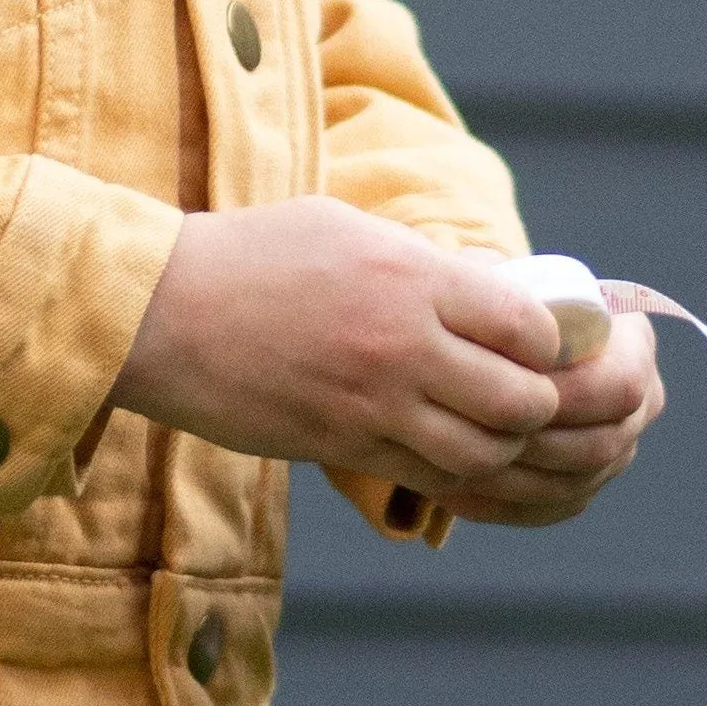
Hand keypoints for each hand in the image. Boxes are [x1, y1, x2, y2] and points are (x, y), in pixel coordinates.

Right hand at [107, 201, 657, 519]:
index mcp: (413, 279)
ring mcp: (373, 405)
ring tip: (488, 428)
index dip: (549, 342)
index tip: (536, 341)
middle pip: (522, 401)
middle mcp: (404, 347)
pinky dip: (450, 471)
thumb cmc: (249, 255)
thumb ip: (420, 263)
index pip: (531, 327)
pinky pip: (425, 476)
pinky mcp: (340, 446)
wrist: (157, 312)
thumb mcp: (346, 229)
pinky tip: (445, 452)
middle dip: (539, 405)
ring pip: (482, 453)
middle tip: (526, 395)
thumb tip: (483, 287)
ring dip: (498, 446)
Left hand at [436, 303, 661, 526]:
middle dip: (533, 442)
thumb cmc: (496, 303)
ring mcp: (616, 451)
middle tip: (469, 435)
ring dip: (513, 479)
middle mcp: (639, 404)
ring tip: (452, 462)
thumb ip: (496, 280)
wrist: (495, 344)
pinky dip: (503, 505)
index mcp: (635, 348)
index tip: (500, 388)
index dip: (564, 395)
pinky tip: (454, 490)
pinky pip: (550, 509)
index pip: (619, 386)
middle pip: (599, 443)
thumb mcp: (498, 282)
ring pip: (573, 483)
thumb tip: (482, 286)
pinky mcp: (582, 486)